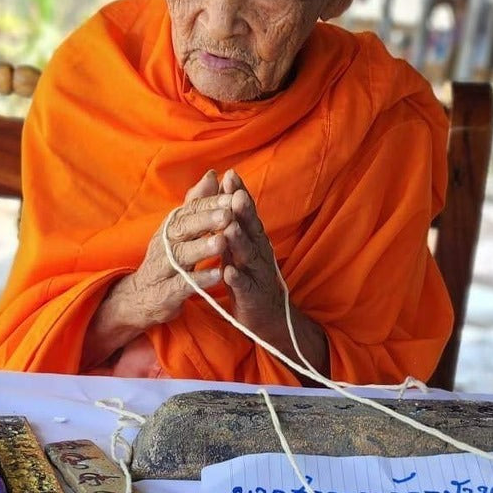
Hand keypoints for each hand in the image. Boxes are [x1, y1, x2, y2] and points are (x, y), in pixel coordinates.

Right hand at [121, 169, 230, 327]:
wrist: (140, 298)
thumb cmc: (167, 260)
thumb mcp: (179, 231)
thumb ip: (196, 204)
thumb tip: (212, 175)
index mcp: (170, 228)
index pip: (189, 210)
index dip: (210, 203)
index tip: (232, 196)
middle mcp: (164, 245)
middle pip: (183, 229)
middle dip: (206, 221)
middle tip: (228, 214)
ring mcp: (163, 269)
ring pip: (181, 255)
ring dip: (202, 248)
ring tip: (222, 241)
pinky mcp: (165, 293)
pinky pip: (182, 285)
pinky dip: (199, 279)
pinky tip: (217, 275)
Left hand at [218, 169, 283, 329]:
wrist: (265, 318)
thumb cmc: (247, 278)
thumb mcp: (237, 248)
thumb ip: (232, 222)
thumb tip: (226, 191)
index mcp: (253, 239)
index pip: (246, 213)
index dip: (239, 194)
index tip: (230, 175)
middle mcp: (259, 253)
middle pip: (251, 229)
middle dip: (244, 212)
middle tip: (236, 194)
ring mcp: (257, 274)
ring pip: (248, 255)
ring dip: (239, 241)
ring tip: (230, 228)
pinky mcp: (252, 297)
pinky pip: (244, 286)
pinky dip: (237, 279)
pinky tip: (228, 272)